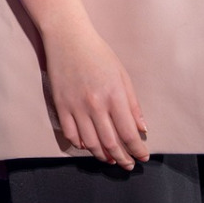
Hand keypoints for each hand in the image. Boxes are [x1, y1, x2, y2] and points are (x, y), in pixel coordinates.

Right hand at [43, 22, 149, 169]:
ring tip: (110, 159)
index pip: (129, 134)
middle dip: (123, 158)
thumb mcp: (122, 75)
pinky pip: (70, 133)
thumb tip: (142, 129)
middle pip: (111, 143)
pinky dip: (80, 144)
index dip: (138, 150)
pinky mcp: (60, 105)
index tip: (143, 156)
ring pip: (91, 143)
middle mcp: (95, 105)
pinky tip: (88, 145)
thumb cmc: (98, 53)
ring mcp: (76, 106)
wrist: (67, 37)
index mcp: (115, 96)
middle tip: (129, 164)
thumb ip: (133, 104)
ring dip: (103, 156)